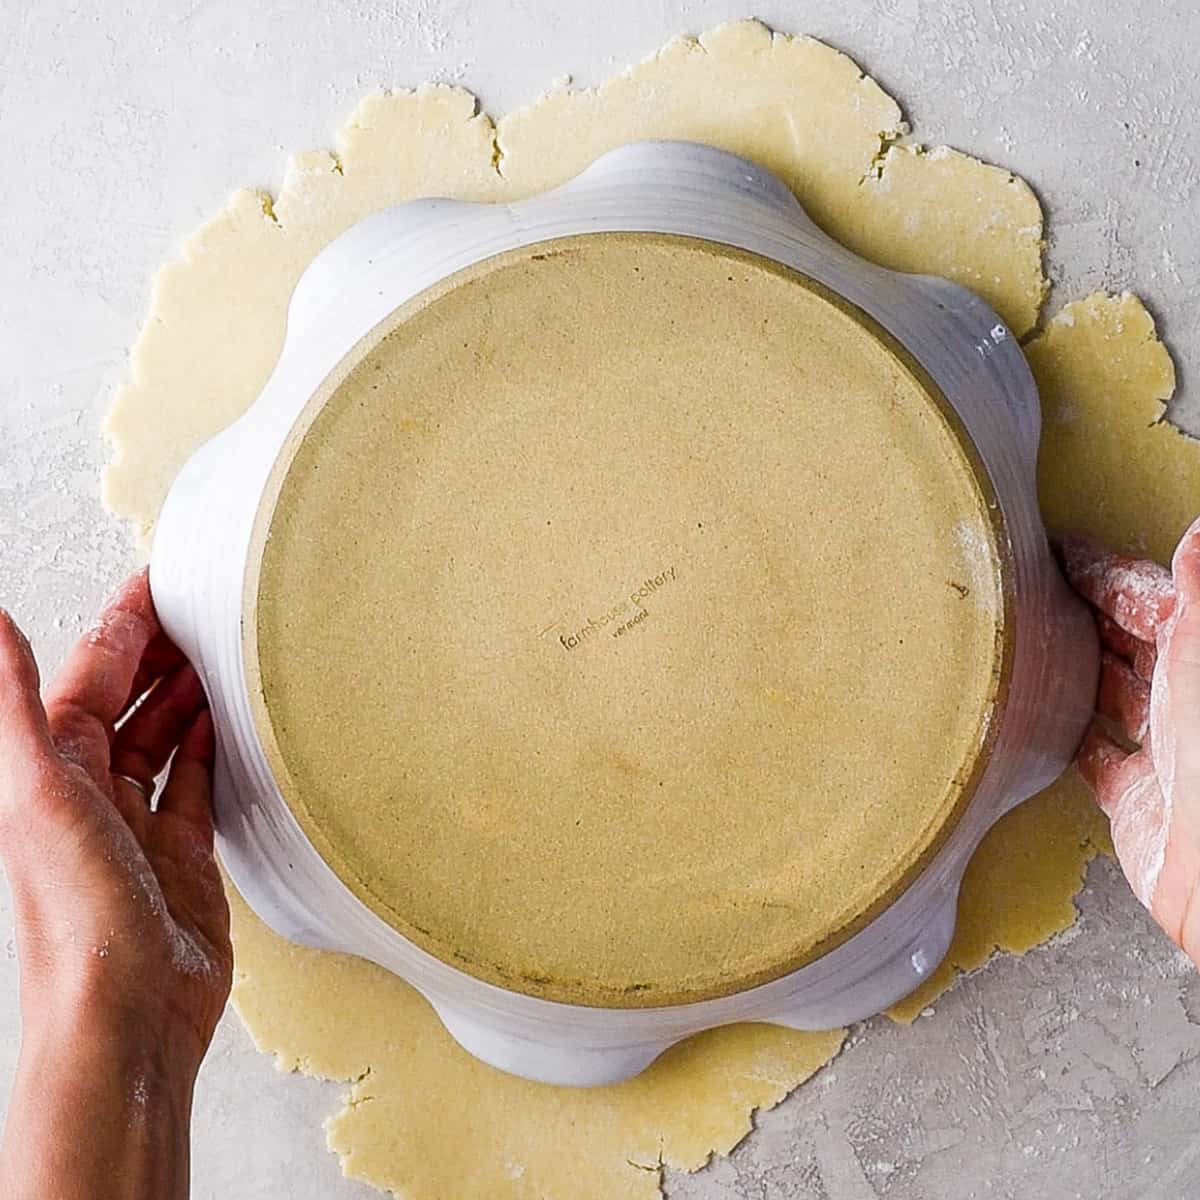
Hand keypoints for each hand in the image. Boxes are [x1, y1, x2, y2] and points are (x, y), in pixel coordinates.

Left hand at [0, 570, 231, 1199]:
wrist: (125, 1015)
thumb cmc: (76, 917)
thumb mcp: (37, 795)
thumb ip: (12, 705)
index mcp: (50, 771)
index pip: (89, 677)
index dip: (121, 628)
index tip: (156, 585)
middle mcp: (90, 793)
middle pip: (125, 702)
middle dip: (156, 653)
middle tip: (198, 610)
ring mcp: (137, 824)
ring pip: (162, 738)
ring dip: (186, 695)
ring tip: (219, 655)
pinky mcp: (182, 855)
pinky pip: (196, 784)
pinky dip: (212, 749)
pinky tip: (228, 726)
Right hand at [1063, 517, 1199, 966]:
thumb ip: (1197, 590)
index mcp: (1197, 653)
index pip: (1148, 596)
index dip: (1105, 571)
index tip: (1064, 551)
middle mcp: (1183, 697)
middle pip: (1125, 641)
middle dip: (1081, 615)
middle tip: (1032, 592)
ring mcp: (1160, 748)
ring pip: (1106, 693)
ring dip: (1070, 669)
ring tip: (1027, 646)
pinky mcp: (1134, 798)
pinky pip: (1090, 757)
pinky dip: (1063, 737)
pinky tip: (1039, 722)